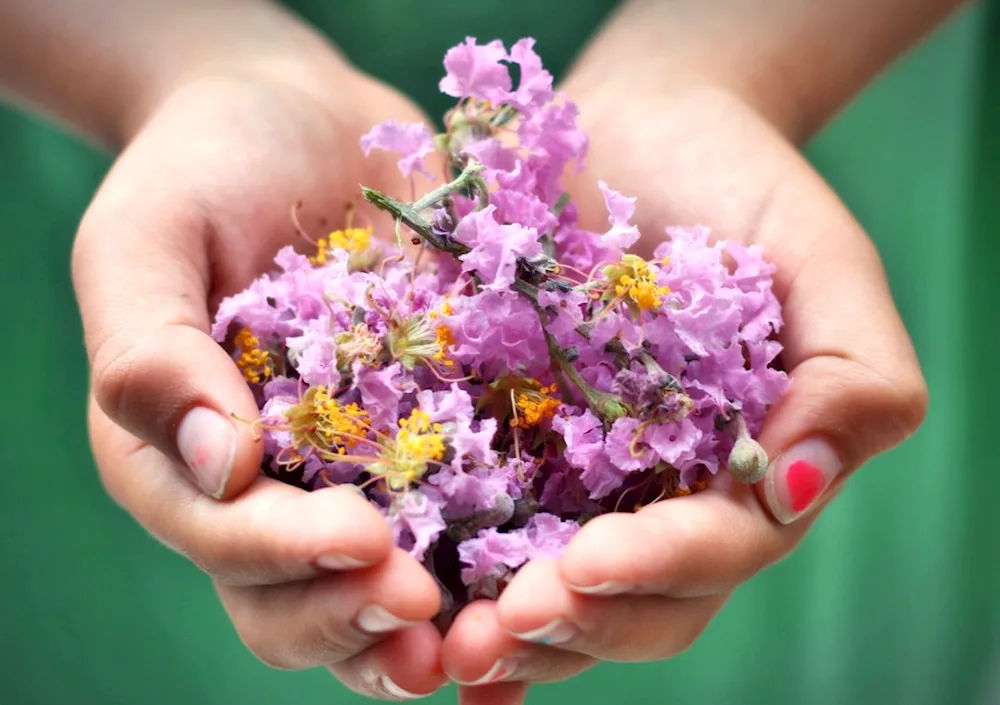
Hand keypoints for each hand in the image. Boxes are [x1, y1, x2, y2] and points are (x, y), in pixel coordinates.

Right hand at [72, 47, 447, 699]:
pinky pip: (461, 519)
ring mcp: (354, 470)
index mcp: (180, 459)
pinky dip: (492, 567)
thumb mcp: (147, 239)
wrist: (300, 120)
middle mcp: (269, 487)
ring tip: (484, 639)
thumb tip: (217, 467)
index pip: (225, 538)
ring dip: (424, 630)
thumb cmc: (205, 165)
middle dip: (358, 616)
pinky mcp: (433, 438)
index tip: (361, 538)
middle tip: (427, 613)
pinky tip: (546, 583)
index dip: (288, 555)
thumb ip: (152, 352)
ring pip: (377, 589)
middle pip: (298, 598)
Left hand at [439, 82, 927, 703]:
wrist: (641, 127)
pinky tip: (406, 605)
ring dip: (505, 629)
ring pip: (555, 588)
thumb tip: (798, 489)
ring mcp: (580, 478)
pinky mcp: (506, 444)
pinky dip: (452, 580)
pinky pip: (478, 523)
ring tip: (442, 642)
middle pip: (631, 601)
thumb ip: (855, 377)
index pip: (712, 552)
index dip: (655, 572)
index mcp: (741, 472)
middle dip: (570, 624)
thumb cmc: (740, 185)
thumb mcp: (822, 261)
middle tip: (495, 630)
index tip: (585, 566)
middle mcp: (660, 495)